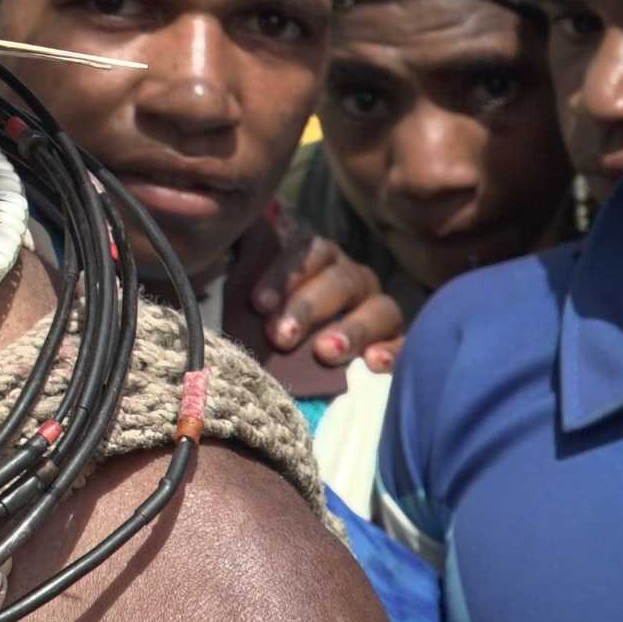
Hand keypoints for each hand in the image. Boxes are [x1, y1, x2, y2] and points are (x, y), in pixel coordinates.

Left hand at [254, 229, 404, 372]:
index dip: (283, 275)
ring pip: (379, 308)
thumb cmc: (272, 327)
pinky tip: (373, 363)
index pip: (306, 251)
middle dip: (309, 307)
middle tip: (281, 336)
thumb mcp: (254, 302)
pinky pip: (404, 342)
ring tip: (326, 352)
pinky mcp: (398, 342)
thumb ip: (243, 279)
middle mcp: (352, 279)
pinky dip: (392, 350)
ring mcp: (379, 309)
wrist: (305, 370)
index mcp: (318, 260)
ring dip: (352, 329)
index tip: (258, 304)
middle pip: (341, 280)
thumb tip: (218, 251)